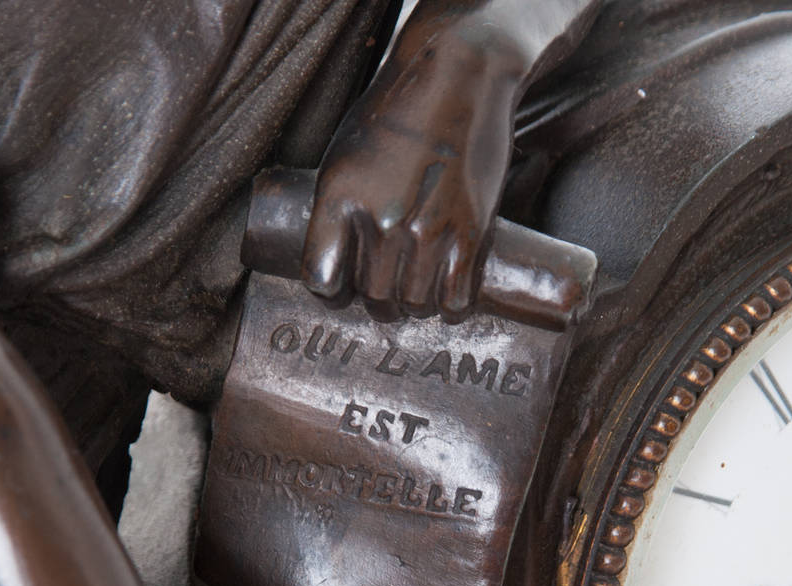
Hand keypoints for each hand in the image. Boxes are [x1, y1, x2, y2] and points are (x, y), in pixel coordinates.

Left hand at [302, 28, 523, 321]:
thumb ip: (337, 208)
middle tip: (388, 286)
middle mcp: (381, 218)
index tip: (341, 284)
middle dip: (378, 300)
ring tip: (418, 286)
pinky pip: (454, 298)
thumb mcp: (345, 154)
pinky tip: (448, 288)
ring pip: (413, 303)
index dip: (331, 289)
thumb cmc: (398, 112)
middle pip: (373, 296)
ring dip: (414, 304)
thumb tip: (338, 261)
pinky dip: (449, 303)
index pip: (321, 279)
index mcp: (340, 196)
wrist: (458, 76)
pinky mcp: (471, 232)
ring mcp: (428, 228)